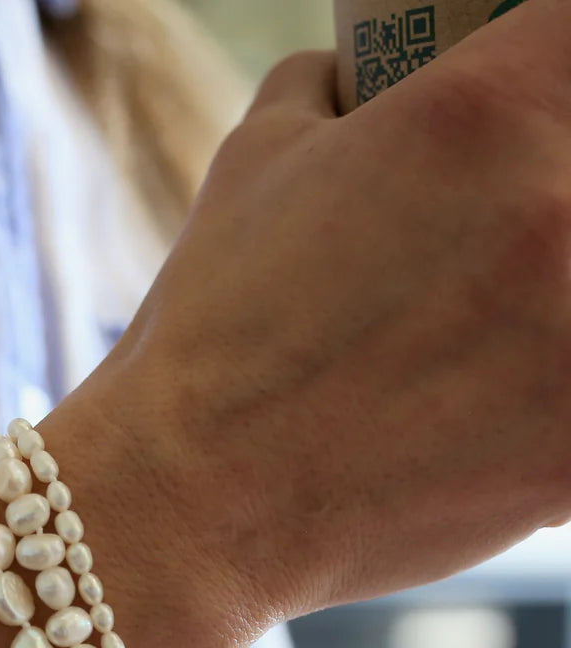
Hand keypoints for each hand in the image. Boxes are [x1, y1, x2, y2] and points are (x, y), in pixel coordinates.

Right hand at [57, 0, 570, 647]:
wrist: (188, 505)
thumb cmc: (209, 342)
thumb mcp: (249, 169)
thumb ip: (328, 94)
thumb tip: (353, 72)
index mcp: (479, 112)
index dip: (550, 68)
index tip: (529, 111)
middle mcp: (555, 207)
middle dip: (552, 197)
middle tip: (498, 246)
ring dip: (556, 306)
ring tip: (490, 335)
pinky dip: (555, 403)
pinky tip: (490, 413)